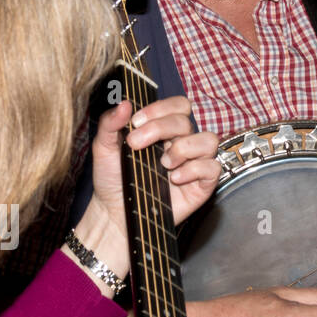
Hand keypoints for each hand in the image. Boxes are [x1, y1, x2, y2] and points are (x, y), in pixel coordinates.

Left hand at [68, 97, 219, 296]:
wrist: (114, 213)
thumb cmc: (112, 180)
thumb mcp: (104, 149)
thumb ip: (110, 124)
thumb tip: (125, 103)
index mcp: (163, 130)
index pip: (177, 106)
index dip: (160, 109)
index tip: (136, 122)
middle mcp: (182, 143)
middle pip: (187, 121)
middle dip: (160, 128)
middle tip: (136, 145)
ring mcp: (194, 163)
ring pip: (209, 140)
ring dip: (184, 148)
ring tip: (163, 164)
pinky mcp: (202, 184)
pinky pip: (213, 167)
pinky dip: (195, 169)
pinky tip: (175, 179)